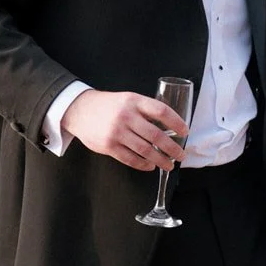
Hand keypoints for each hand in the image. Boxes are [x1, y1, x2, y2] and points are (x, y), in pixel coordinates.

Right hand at [61, 88, 187, 170]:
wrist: (80, 110)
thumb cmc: (109, 106)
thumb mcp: (128, 99)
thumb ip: (145, 110)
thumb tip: (169, 126)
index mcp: (134, 101)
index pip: (161, 111)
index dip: (176, 122)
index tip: (185, 132)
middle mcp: (126, 116)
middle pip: (156, 135)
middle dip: (172, 148)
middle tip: (181, 155)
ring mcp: (117, 132)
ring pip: (145, 150)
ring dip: (160, 160)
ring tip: (169, 165)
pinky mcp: (109, 146)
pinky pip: (130, 159)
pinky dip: (143, 165)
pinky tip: (150, 166)